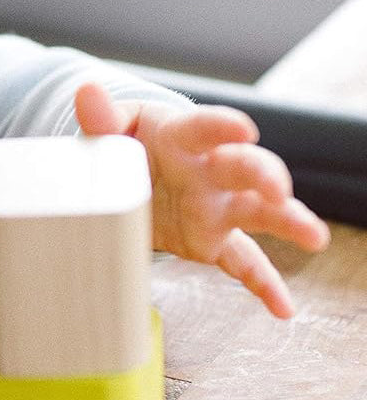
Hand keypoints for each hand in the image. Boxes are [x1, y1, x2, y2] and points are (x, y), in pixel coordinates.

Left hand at [75, 83, 330, 319]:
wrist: (131, 175)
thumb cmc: (128, 143)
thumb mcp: (112, 128)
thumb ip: (102, 116)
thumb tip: (86, 91)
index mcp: (182, 137)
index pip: (204, 128)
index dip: (222, 127)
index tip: (243, 128)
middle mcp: (209, 170)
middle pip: (243, 167)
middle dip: (263, 174)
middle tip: (277, 188)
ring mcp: (216, 207)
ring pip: (257, 212)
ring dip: (287, 221)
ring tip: (313, 236)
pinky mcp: (213, 239)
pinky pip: (243, 263)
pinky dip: (263, 284)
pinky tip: (283, 308)